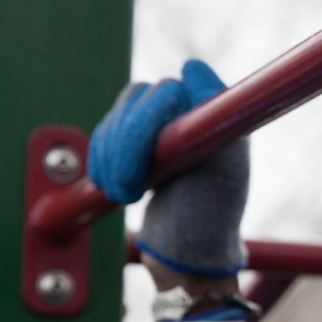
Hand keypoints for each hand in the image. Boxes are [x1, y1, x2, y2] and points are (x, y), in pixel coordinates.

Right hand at [88, 59, 248, 277]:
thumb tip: (192, 67)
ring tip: (124, 194)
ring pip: (118, 115)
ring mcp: (162, 126)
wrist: (187, 255)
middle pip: (138, 100)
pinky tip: (109, 184)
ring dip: (111, 155)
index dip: (147, 122)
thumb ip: (213, 120)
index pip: (168, 91)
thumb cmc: (210, 218)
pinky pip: (106, 132)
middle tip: (127, 190)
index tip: (148, 162)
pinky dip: (101, 158)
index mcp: (214, 113)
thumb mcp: (221, 171)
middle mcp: (190, 111)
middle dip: (125, 147)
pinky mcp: (136, 143)